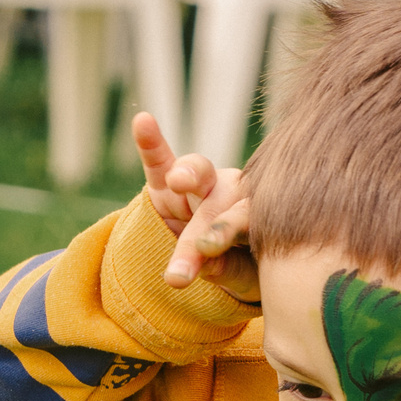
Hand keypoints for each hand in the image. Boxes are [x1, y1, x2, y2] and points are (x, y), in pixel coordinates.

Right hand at [131, 111, 257, 301]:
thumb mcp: (243, 278)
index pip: (244, 219)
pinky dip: (151, 142)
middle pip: (219, 204)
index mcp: (257, 214)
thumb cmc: (243, 268)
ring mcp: (200, 183)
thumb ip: (230, 270)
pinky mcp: (165, 182)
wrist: (216, 259)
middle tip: (189, 256)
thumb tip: (209, 265)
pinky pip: (159, 159)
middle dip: (201, 230)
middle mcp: (232, 191)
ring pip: (197, 171)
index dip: (227, 231)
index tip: (206, 252)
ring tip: (179, 181)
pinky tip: (142, 122)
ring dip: (189, 173)